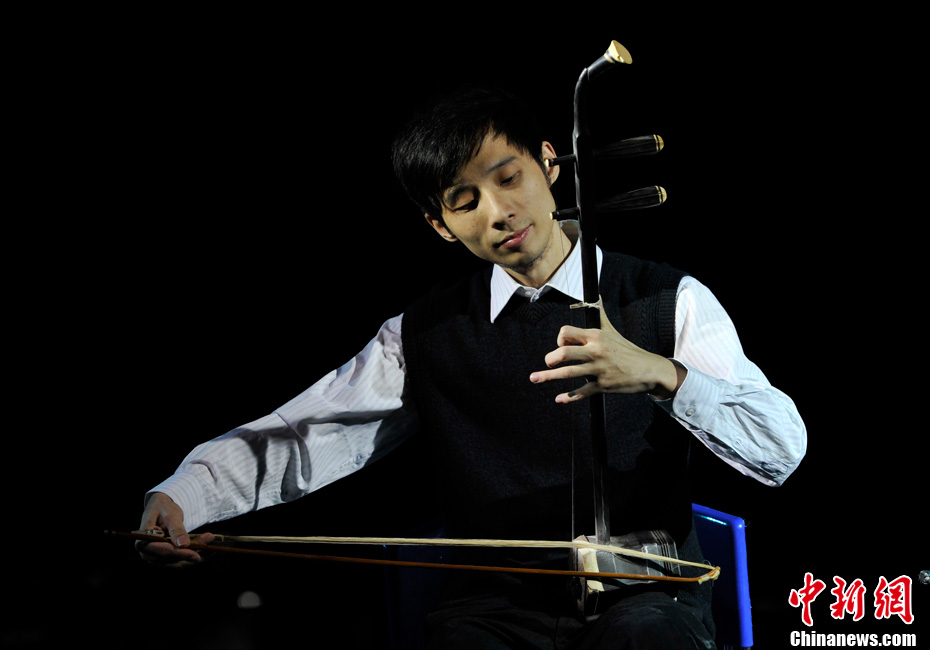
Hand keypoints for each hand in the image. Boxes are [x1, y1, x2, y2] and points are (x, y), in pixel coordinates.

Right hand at [135, 492, 214, 567]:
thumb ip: (176, 530)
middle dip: (193, 551)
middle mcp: (149, 554)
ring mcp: (159, 558)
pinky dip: (197, 554)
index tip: (195, 553)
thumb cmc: (163, 509)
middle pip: (172, 558)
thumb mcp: (170, 515)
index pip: (161, 551)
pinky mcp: (169, 558)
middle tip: (210, 539)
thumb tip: (183, 545)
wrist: (162, 510)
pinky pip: (183, 560)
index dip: (178, 553)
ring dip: (198, 553)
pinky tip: (210, 548)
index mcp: (142, 543)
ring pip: (180, 561)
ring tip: (211, 539)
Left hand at [529, 298, 684, 402]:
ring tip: (534, 378)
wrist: (648, 370)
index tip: (562, 347)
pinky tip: (558, 399)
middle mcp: (596, 352)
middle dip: (550, 359)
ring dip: (548, 377)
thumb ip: (600, 313)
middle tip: (548, 363)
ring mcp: (599, 370)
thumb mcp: (611, 330)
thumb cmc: (627, 349)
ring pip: (568, 373)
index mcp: (595, 337)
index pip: (567, 333)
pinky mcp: (603, 386)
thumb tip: (596, 296)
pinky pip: (582, 392)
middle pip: (564, 353)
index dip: (560, 340)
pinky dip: (568, 397)